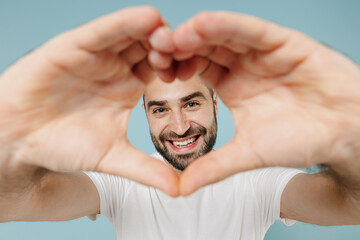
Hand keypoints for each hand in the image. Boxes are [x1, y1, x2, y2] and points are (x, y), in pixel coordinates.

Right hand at [0, 6, 178, 196]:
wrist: (19, 140)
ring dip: (153, 32)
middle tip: (191, 51)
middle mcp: (116, 66)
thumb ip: (146, 170)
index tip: (200, 73)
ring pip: (131, 34)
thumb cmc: (63, 144)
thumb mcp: (112, 157)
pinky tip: (146, 19)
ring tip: (172, 36)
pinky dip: (124, 23)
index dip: (182, 68)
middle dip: (172, 47)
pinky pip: (103, 31)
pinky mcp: (73, 46)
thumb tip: (179, 190)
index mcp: (128, 86)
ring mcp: (96, 54)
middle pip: (151, 47)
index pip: (163, 69)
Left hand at [150, 11, 359, 194]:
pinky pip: (252, 31)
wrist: (345, 134)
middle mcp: (244, 64)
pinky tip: (204, 23)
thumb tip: (181, 189)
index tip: (152, 72)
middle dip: (180, 48)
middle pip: (206, 49)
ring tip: (174, 36)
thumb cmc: (301, 141)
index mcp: (231, 85)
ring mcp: (262, 51)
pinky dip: (229, 25)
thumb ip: (215, 167)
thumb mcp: (248, 154)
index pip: (196, 70)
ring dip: (199, 33)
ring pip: (225, 36)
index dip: (175, 69)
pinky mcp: (284, 42)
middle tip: (155, 49)